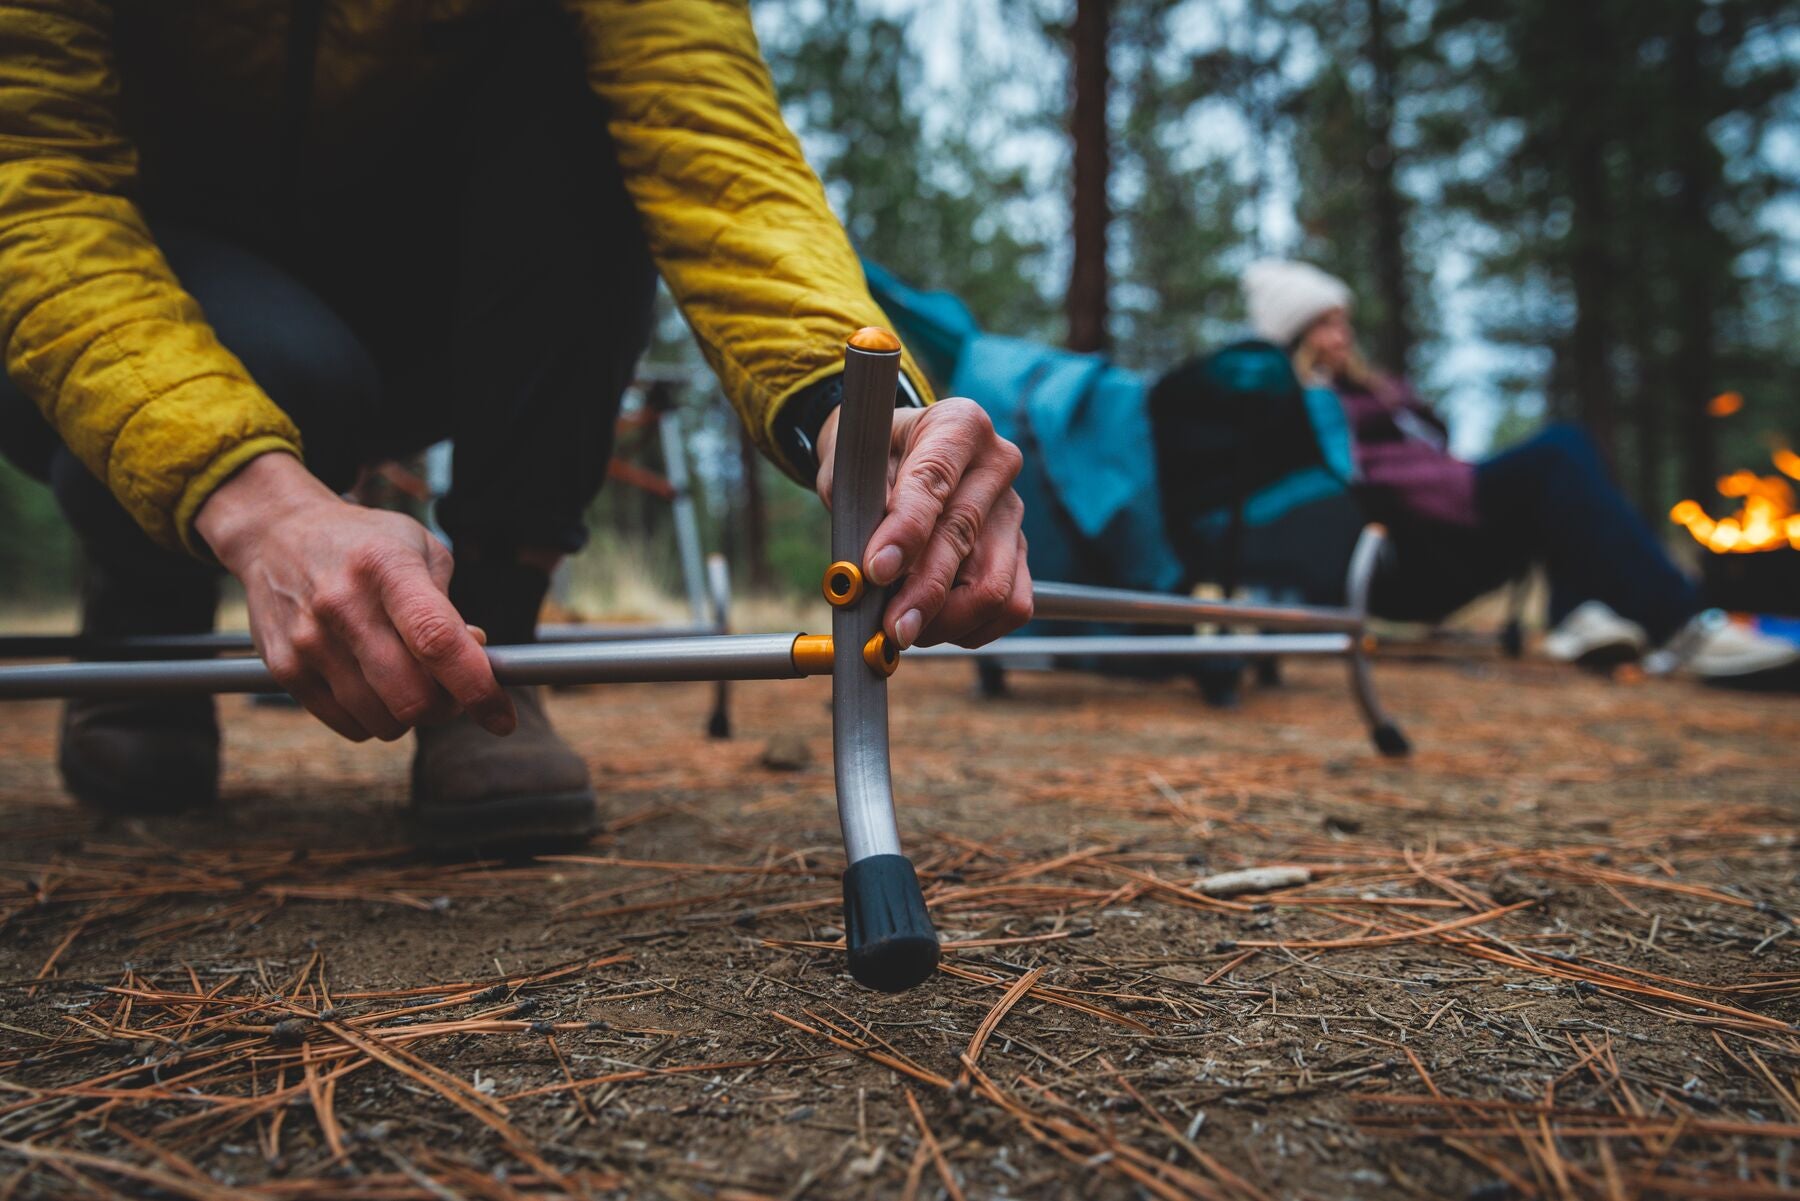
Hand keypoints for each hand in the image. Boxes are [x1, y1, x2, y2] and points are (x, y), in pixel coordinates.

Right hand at [195, 453, 514, 741]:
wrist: (276, 534)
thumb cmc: (365, 545)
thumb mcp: (419, 550)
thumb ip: (450, 609)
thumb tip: (477, 664)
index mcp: (386, 567)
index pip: (437, 641)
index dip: (476, 686)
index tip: (502, 717)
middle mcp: (342, 605)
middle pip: (412, 696)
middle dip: (447, 708)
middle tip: (453, 691)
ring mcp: (309, 640)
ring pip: (383, 721)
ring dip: (410, 716)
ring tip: (410, 680)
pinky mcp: (285, 669)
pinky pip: (349, 725)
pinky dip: (375, 719)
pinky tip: (375, 685)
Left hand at [815, 398, 1031, 648]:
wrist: (896, 458)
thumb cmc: (872, 460)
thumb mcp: (853, 469)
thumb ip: (863, 512)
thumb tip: (871, 577)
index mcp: (958, 426)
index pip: (934, 481)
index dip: (905, 531)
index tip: (876, 570)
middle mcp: (997, 464)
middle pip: (964, 539)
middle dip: (923, 592)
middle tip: (890, 627)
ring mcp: (1013, 512)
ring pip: (996, 585)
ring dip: (947, 621)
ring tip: (906, 625)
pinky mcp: (1020, 551)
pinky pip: (1012, 607)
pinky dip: (972, 628)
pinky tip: (936, 624)